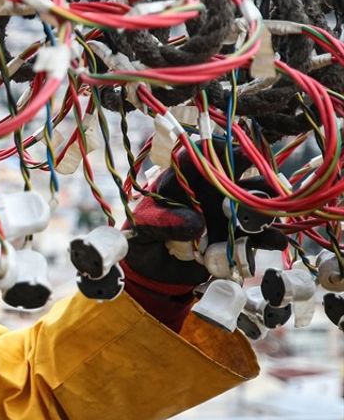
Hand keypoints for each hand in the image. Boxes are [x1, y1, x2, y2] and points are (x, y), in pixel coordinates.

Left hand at [123, 142, 286, 301]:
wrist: (152, 269)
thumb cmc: (143, 238)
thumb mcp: (144, 228)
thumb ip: (164, 223)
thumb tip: (195, 223)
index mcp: (181, 180)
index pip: (197, 157)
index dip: (215, 149)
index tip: (232, 150)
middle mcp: (208, 191)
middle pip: (236, 174)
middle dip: (254, 175)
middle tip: (264, 186)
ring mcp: (225, 212)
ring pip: (254, 201)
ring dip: (266, 206)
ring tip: (269, 216)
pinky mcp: (235, 236)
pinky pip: (257, 235)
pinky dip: (269, 238)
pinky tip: (276, 242)